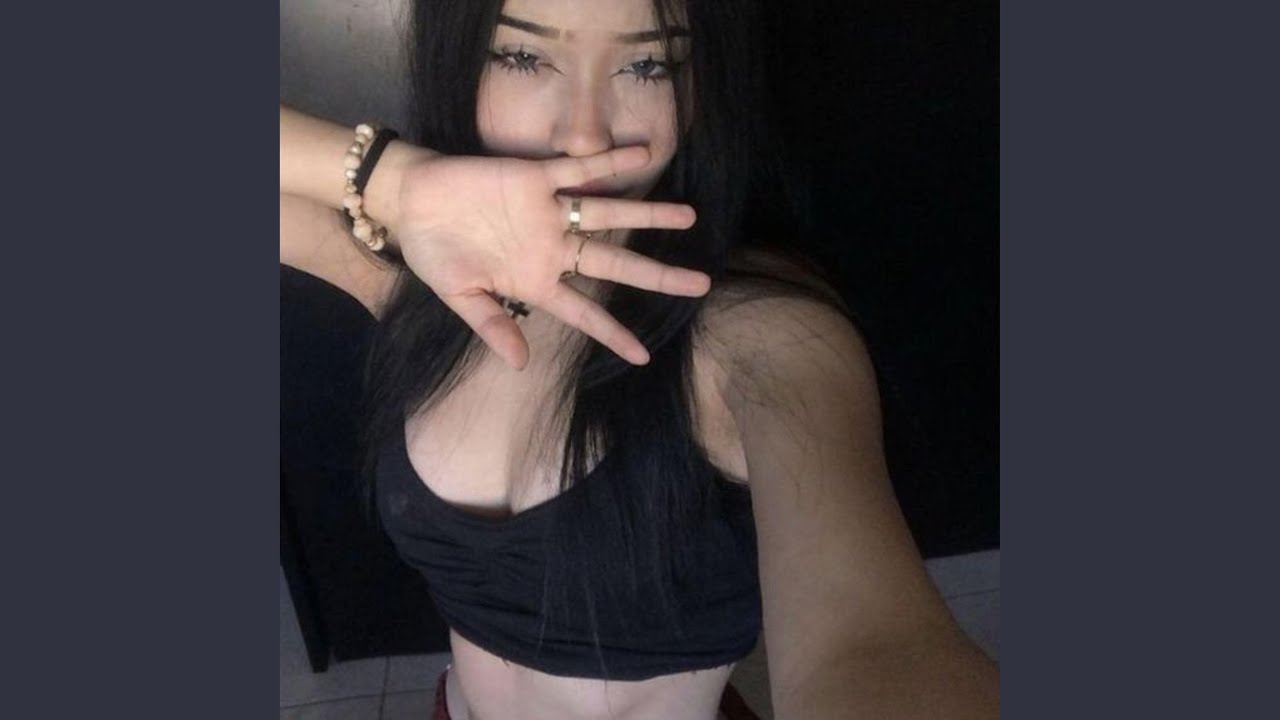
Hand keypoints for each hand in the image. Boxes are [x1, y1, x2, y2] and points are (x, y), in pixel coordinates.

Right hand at [387, 146, 708, 369]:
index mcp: (535, 283)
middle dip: (657, 275)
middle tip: (701, 285)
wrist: (409, 200)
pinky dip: (609, 163)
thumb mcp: (459, 296)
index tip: (644, 356)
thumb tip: (519, 365)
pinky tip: (643, 156)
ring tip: (690, 218)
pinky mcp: (536, 176)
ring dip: (648, 216)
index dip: (613, 333)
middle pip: (615, 265)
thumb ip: (492, 326)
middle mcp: (552, 249)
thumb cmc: (432, 252)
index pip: (583, 314)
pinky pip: (579, 169)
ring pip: (609, 215)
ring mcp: (548, 212)